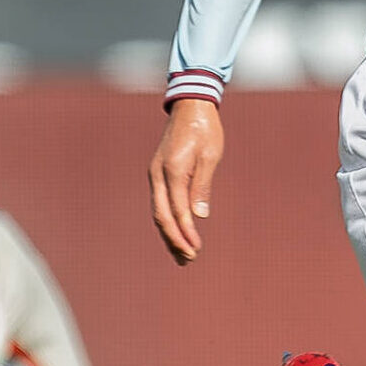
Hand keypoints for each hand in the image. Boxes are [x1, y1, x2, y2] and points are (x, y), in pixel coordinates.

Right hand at [149, 98, 222, 263]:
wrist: (190, 106)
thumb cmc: (205, 129)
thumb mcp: (210, 156)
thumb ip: (202, 186)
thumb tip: (199, 216)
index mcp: (172, 169)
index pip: (177, 209)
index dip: (186, 232)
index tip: (196, 249)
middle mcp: (158, 174)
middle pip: (162, 215)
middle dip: (175, 240)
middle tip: (188, 259)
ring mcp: (155, 174)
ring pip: (158, 211)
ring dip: (169, 234)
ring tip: (182, 255)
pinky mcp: (158, 174)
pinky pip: (160, 202)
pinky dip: (167, 220)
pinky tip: (177, 233)